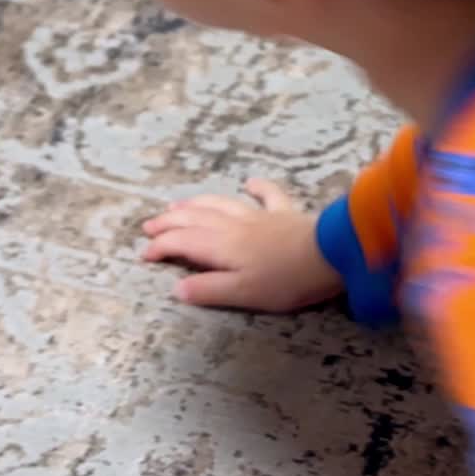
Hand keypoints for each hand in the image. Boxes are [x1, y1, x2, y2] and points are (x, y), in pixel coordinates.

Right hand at [142, 180, 342, 312]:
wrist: (329, 253)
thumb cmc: (286, 279)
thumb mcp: (243, 293)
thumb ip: (208, 289)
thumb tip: (176, 287)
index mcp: (221, 245)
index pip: (182, 242)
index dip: (160, 247)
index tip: (144, 254)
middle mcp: (234, 225)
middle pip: (194, 218)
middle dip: (169, 222)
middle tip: (149, 226)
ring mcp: (259, 215)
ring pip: (220, 203)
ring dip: (196, 203)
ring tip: (178, 205)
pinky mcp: (284, 213)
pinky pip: (266, 194)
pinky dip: (255, 187)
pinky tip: (247, 182)